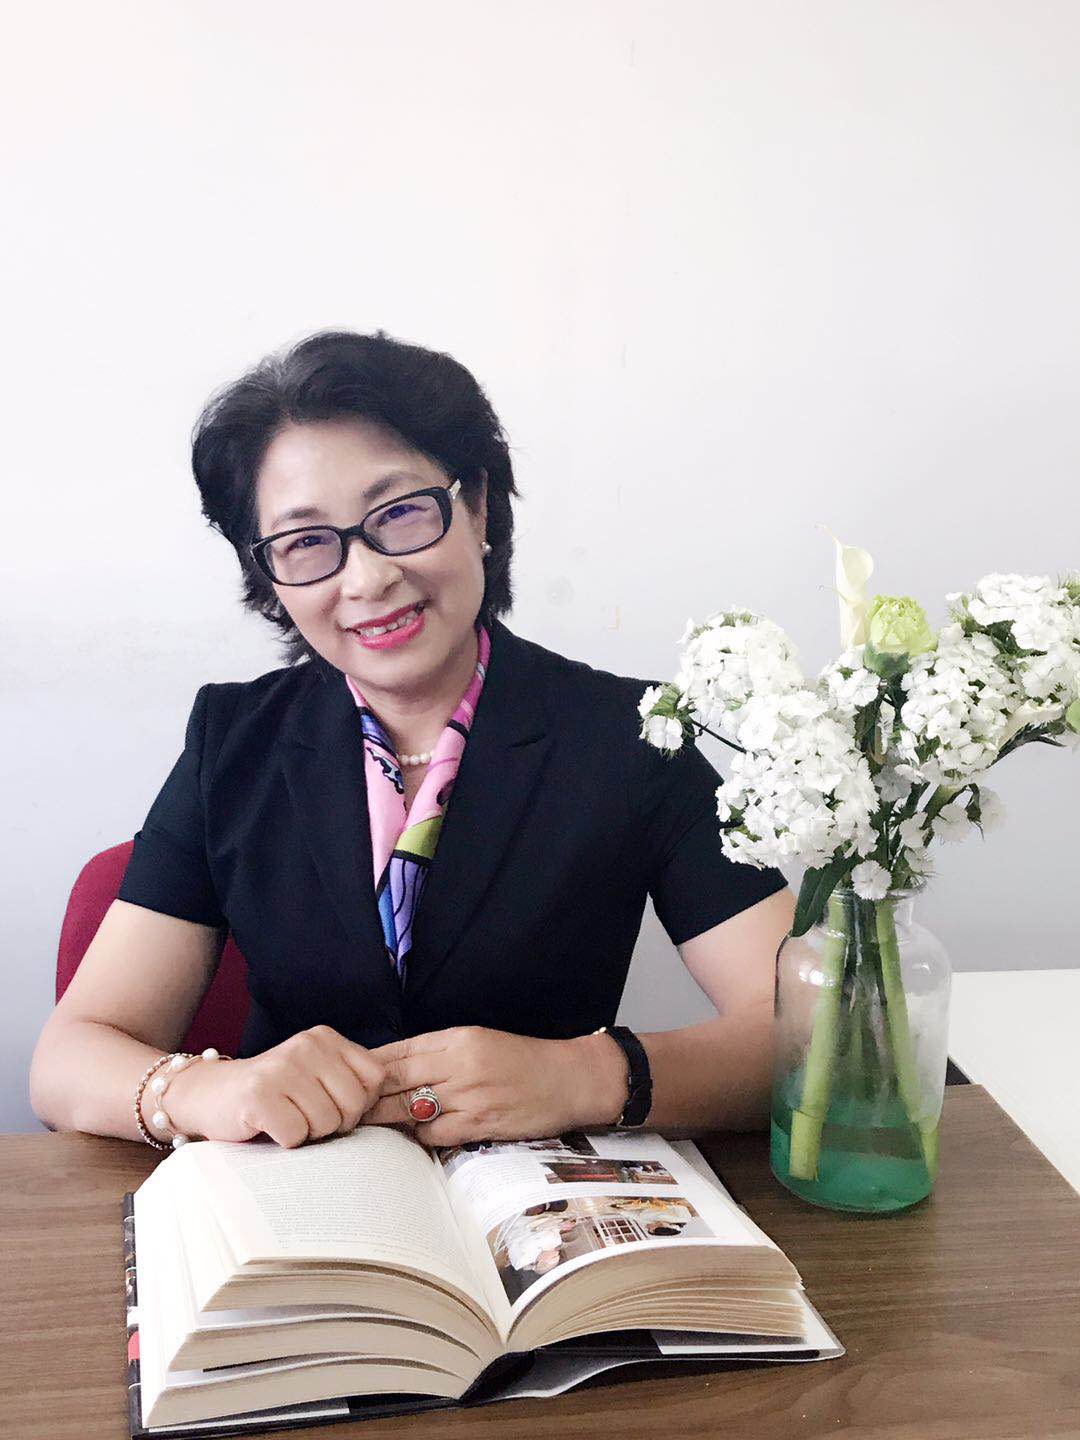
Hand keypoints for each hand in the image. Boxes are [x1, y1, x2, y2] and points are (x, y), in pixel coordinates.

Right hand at [163, 1026, 384, 1147]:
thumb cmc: (272, 1094)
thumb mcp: (314, 1075)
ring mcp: (281, 1068)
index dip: (360, 1105)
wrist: (207, 1095)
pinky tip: (268, 1126)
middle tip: (305, 1118)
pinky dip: (285, 1141)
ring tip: (285, 1119)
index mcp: (325, 1038)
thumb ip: (349, 1081)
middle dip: (335, 1124)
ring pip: (327, 1123)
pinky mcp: (259, 1096)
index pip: (375, 1078)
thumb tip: (400, 1104)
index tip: (334, 1107)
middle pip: (354, 1104)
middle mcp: (306, 1046)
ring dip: (308, 1134)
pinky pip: (297, 1135)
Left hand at [360, 1025, 628, 1146]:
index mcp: (458, 1038)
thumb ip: (439, 1051)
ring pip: (409, 1110)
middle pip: (396, 1080)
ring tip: (370, 1123)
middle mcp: (461, 1064)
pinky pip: (434, 1134)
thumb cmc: (522, 1059)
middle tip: (344, 1105)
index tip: (344, 1075)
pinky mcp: (481, 1124)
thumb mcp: (479, 1041)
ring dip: (387, 1118)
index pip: (398, 1051)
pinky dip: (421, 1135)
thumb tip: (393, 1066)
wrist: (569, 1080)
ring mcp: (471, 1096)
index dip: (367, 1066)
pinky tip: (417, 1133)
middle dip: (367, 1094)